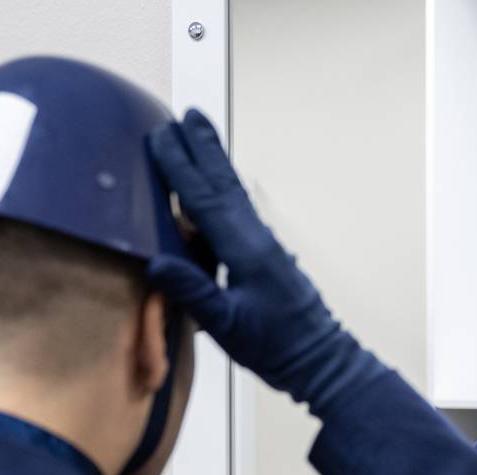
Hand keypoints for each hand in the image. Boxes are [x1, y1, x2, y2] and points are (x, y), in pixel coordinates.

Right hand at [145, 109, 382, 413]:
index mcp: (245, 250)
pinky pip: (239, 212)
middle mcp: (256, 239)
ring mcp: (264, 246)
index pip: (204, 199)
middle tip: (189, 113)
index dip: (180, 166)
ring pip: (234, 194)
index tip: (161, 135)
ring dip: (215, 162)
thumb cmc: (276, 347)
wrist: (320, 360)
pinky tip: (216, 191)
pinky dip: (224, 191)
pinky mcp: (267, 257)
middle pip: (224, 183)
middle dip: (204, 147)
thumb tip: (156, 263)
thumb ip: (193, 292)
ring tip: (201, 135)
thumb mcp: (227, 326)